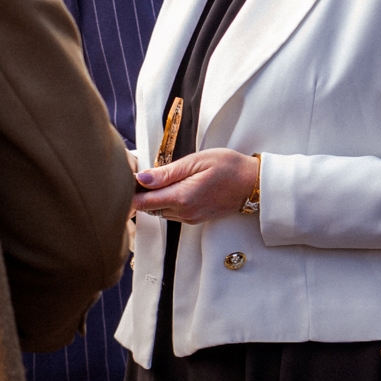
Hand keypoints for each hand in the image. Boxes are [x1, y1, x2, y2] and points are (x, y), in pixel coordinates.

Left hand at [133, 148, 258, 224]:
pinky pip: (171, 212)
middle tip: (141, 173)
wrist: (253, 183)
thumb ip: (167, 172)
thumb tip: (142, 179)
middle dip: (140, 193)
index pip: (142, 202)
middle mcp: (183, 213)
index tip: (127, 178)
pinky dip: (166, 201)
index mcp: (181, 198)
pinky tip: (172, 186)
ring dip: (153, 197)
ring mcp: (189, 218)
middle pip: (148, 208)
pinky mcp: (195, 218)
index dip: (130, 192)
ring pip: (159, 211)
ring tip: (157, 177)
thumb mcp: (197, 161)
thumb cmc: (229, 167)